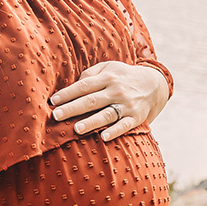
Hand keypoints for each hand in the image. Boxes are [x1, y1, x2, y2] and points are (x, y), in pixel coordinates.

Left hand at [49, 61, 169, 141]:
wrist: (153, 84)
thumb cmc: (122, 77)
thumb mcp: (109, 68)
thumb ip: (91, 74)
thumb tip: (73, 84)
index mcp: (108, 77)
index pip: (84, 85)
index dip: (68, 93)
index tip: (53, 101)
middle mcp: (117, 90)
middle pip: (92, 100)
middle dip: (73, 108)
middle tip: (56, 116)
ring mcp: (127, 105)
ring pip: (106, 114)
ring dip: (91, 122)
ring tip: (76, 129)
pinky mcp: (136, 117)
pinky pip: (125, 125)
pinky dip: (115, 132)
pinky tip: (103, 137)